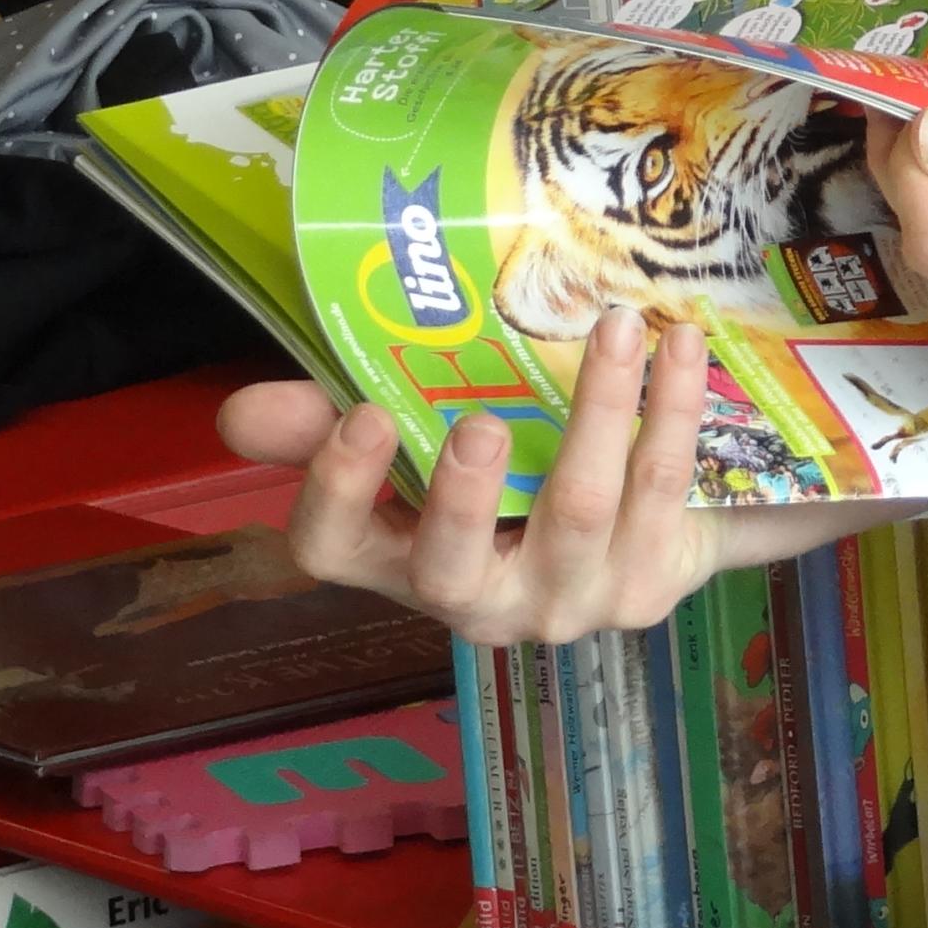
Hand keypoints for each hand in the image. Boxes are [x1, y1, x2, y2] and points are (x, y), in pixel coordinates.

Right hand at [219, 309, 728, 643]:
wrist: (652, 529)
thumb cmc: (513, 474)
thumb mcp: (423, 447)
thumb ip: (333, 421)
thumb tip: (245, 409)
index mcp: (400, 558)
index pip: (333, 551)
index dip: (337, 492)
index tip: (364, 415)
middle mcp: (476, 598)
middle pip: (453, 565)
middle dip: (462, 496)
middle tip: (476, 422)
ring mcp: (564, 600)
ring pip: (579, 510)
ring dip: (600, 409)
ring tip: (617, 327)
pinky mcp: (645, 587)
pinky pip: (661, 487)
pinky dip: (672, 408)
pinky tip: (682, 346)